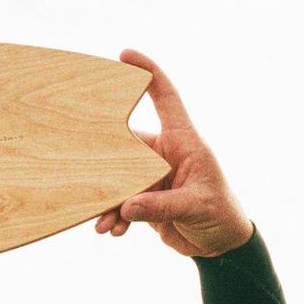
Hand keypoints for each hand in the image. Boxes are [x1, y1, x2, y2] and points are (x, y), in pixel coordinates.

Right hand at [95, 49, 253, 256]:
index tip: (125, 55)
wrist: (221, 247)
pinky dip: (113, 215)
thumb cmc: (221, 215)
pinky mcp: (145, 199)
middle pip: (126, 142)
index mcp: (183, 141)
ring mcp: (152, 176)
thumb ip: (161, 206)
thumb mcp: (195, 207)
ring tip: (102, 221)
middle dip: (104, 156)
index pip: (165, 98)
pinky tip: (110, 230)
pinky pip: (121, 201)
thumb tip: (126, 206)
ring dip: (108, 197)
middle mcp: (164, 154)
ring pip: (119, 177)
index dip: (148, 73)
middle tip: (82, 164)